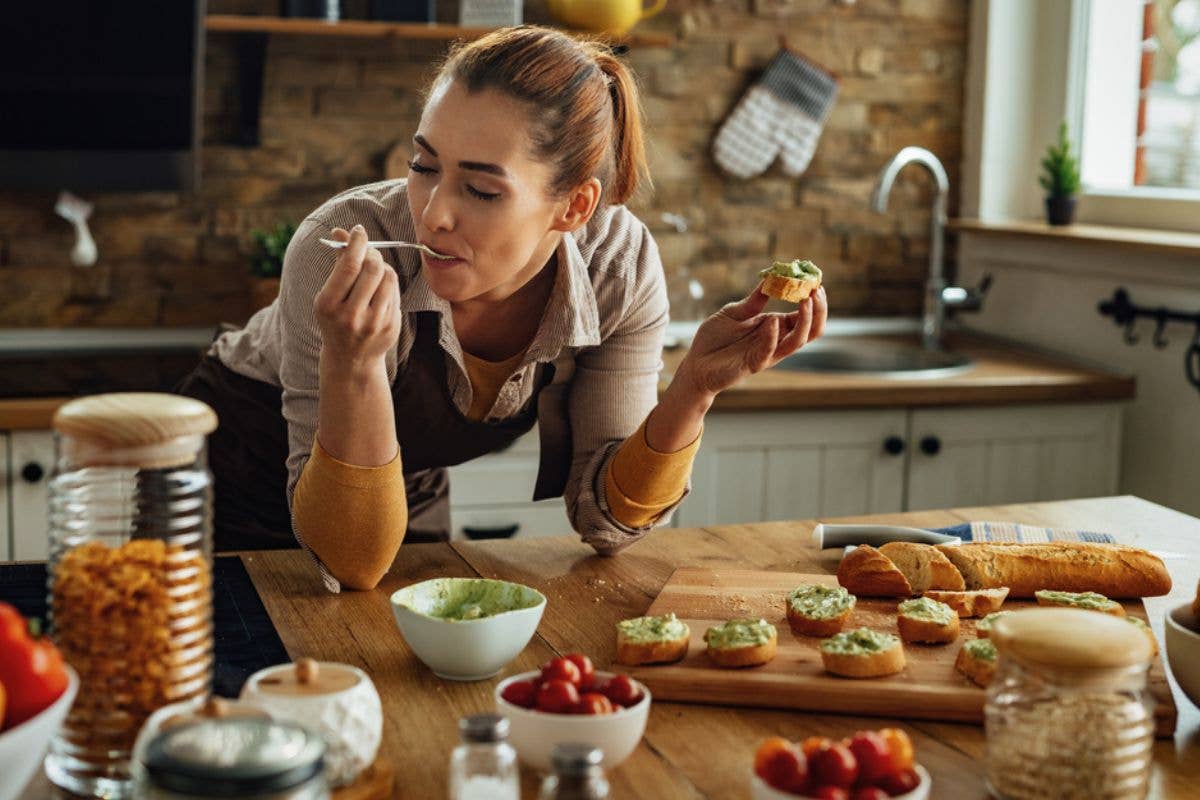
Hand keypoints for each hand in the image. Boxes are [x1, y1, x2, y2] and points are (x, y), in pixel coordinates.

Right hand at [313, 225, 401, 373]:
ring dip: (383, 267)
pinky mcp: (391, 326)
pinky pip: (395, 291)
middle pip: (372, 268)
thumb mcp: (329, 295)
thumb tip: (341, 231)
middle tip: (369, 251)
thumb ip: (338, 263)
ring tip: (374, 271)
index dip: (357, 243)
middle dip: (372, 253)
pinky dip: (388, 283)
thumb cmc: (337, 318)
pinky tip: (379, 290)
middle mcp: (351, 316)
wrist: (351, 359)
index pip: (349, 265)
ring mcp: (373, 323)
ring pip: (388, 277)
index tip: (359, 230)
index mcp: (328, 305)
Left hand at [676, 284, 827, 398]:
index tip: (815, 282)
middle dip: (818, 311)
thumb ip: (753, 301)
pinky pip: (768, 351)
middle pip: (810, 330)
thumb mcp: (734, 312)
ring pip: (797, 342)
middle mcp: (776, 341)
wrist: (695, 364)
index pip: (803, 316)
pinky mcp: (752, 364)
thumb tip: (771, 279)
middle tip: (816, 291)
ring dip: (805, 322)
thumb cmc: (715, 339)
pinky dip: (773, 336)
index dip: (813, 301)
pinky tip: (773, 321)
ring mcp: (766, 354)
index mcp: (774, 327)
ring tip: (805, 300)